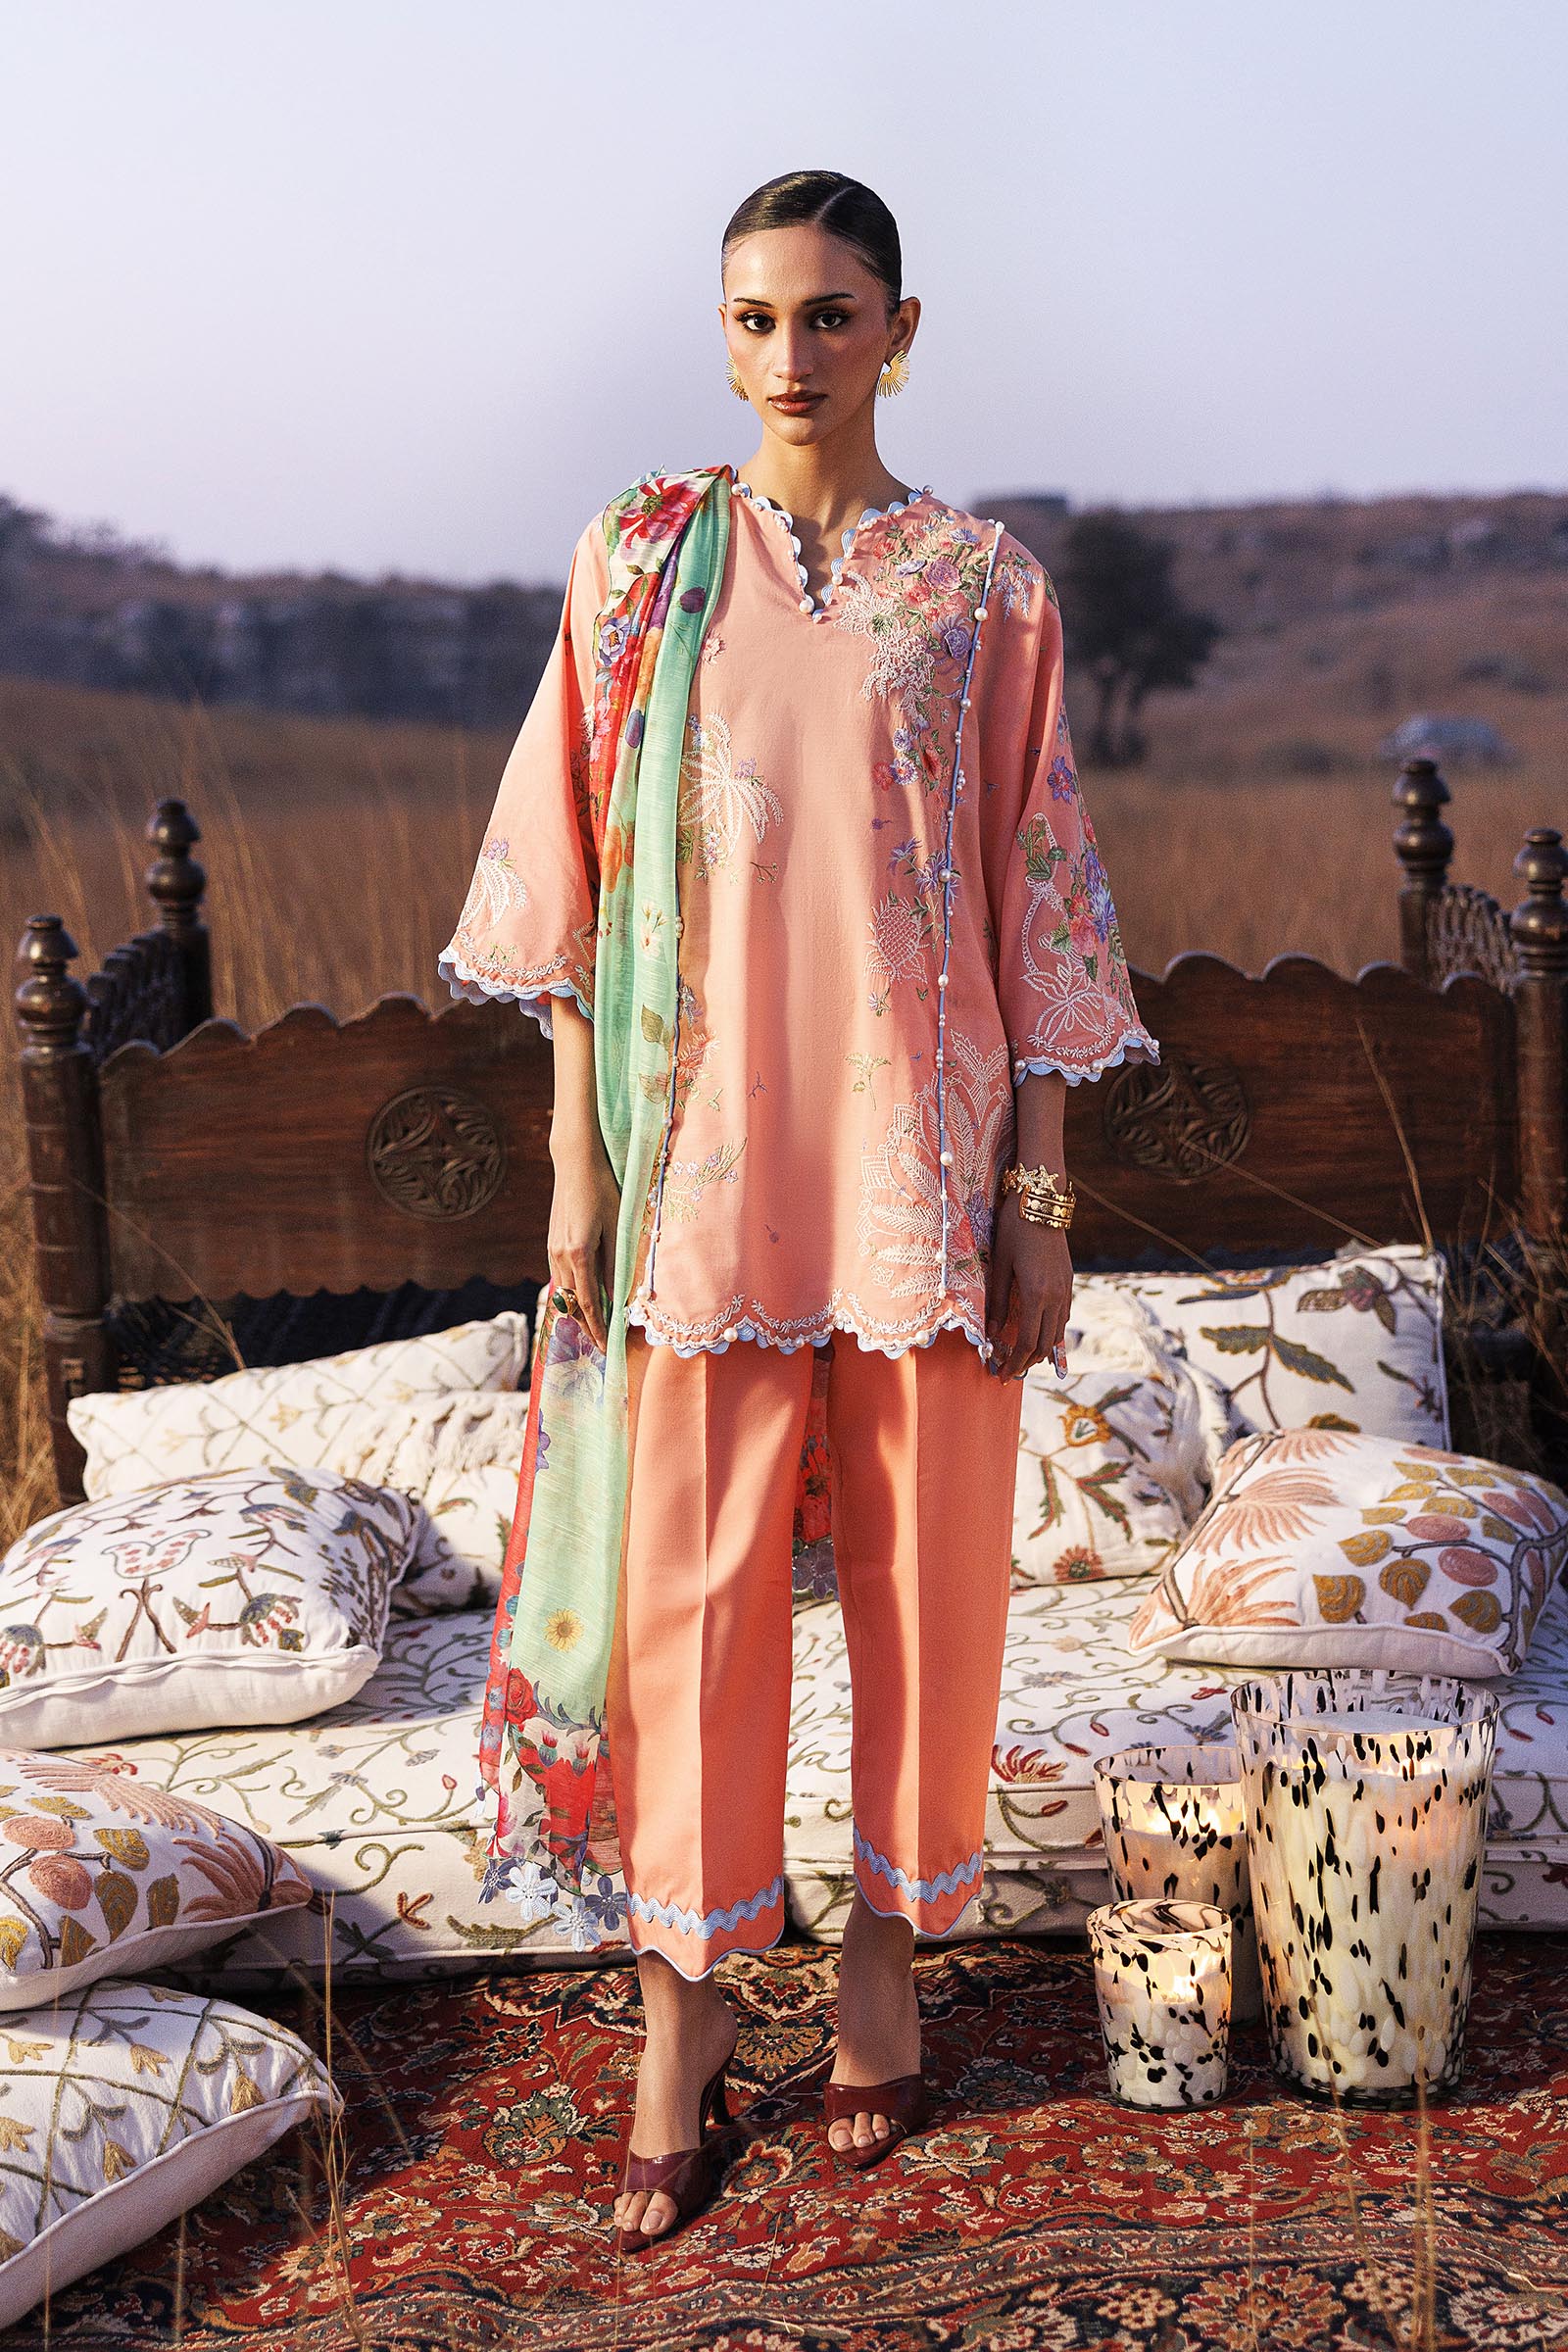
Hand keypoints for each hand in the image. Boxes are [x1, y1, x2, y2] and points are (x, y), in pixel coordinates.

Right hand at [546, 1132, 620, 1353]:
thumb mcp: (617, 1226)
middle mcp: (560, 1256)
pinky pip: (560, 1277)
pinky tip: (582, 1299)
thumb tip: (621, 1296)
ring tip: (593, 1328)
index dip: (598, 1327)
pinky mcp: (552, 1243)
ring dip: (577, 1312)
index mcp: (578, 1254)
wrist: (575, 1162)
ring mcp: (552, 1249)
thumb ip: (617, 1263)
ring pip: (563, 1293)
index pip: (588, 1303)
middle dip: (586, 1327)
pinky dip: (571, 1294)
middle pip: (571, 1304)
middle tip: (601, 1346)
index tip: (606, 1347)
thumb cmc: (603, 1189)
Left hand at [984, 1194, 1071, 1381]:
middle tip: (1008, 1372)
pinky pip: (1062, 1316)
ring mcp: (1066, 1288)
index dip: (1013, 1363)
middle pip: (1044, 1344)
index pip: (1026, 1342)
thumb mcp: (999, 1265)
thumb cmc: (1013, 1229)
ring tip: (1021, 1358)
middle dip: (1026, 1362)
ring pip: (1056, 1332)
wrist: (1041, 1200)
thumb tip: (992, 1333)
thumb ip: (998, 1302)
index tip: (1000, 1375)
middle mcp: (1056, 1295)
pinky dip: (1050, 1332)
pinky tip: (1038, 1334)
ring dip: (1040, 1350)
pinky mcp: (1068, 1280)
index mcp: (1036, 1293)